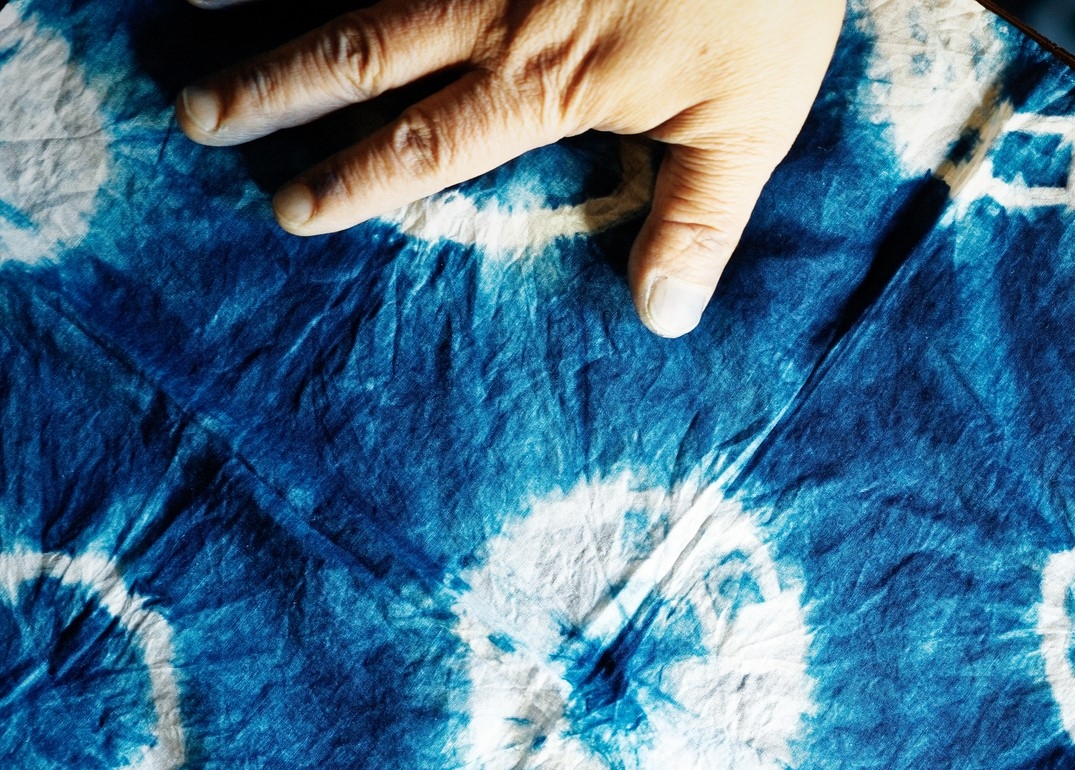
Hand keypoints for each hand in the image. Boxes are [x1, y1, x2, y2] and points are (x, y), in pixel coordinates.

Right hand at [174, 0, 844, 335]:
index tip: (293, 208)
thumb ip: (697, 221)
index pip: (429, 142)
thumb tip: (661, 318)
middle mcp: (499, 5)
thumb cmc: (770, 3)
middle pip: (360, 50)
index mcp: (550, 78)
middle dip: (275, 88)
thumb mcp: (751, 125)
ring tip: (190, 7)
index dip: (354, 178)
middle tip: (200, 120)